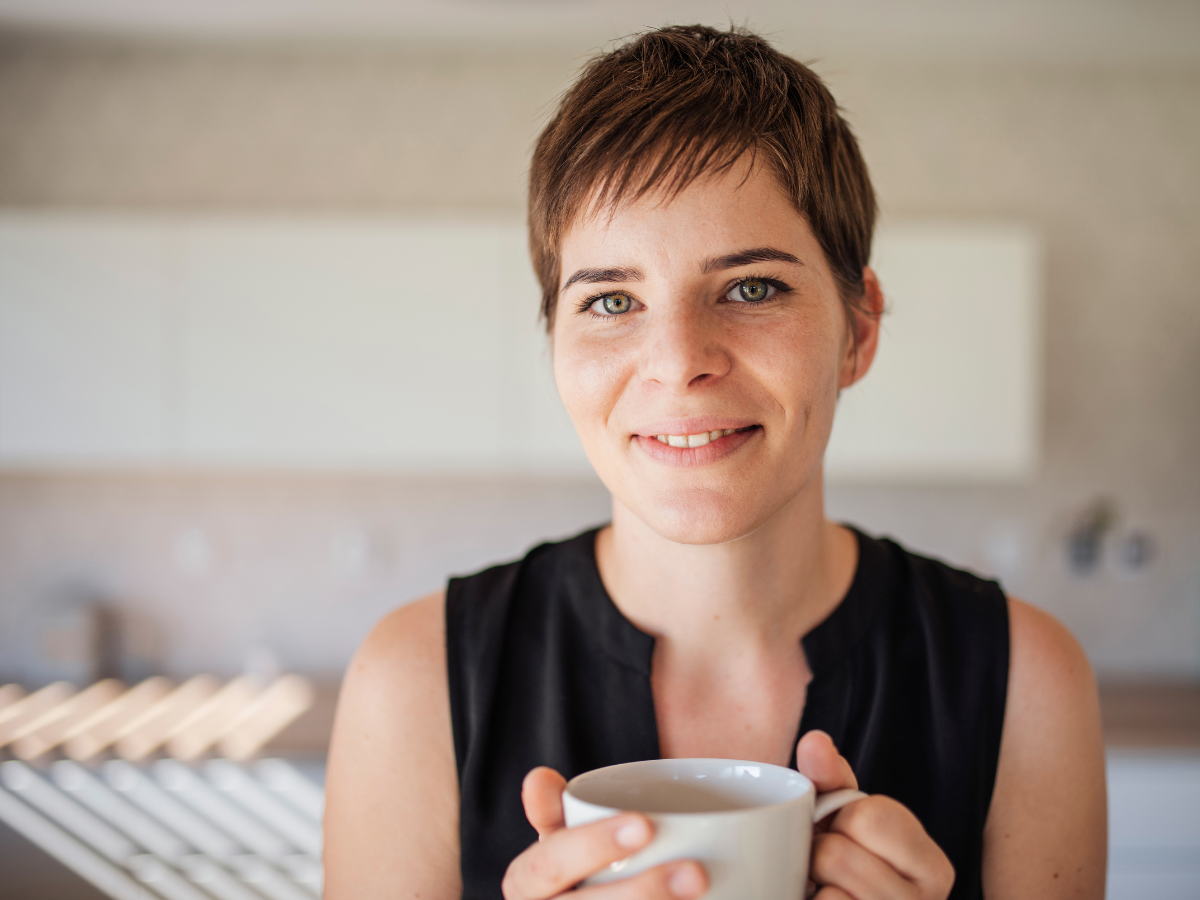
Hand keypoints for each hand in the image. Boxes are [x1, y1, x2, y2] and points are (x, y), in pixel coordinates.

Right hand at [502, 767, 708, 899]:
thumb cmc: (582, 880)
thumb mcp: (562, 846)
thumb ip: (554, 814)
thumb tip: (538, 779)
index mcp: (527, 886)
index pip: (545, 866)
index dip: (590, 847)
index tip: (645, 825)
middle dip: (639, 895)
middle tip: (696, 871)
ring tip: (704, 895)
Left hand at [797, 731, 954, 899]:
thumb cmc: (844, 870)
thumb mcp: (845, 821)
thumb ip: (831, 779)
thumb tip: (815, 740)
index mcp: (933, 867)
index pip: (870, 815)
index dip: (839, 819)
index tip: (843, 834)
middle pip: (839, 854)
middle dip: (816, 855)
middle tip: (825, 870)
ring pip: (827, 895)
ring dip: (809, 891)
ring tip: (822, 894)